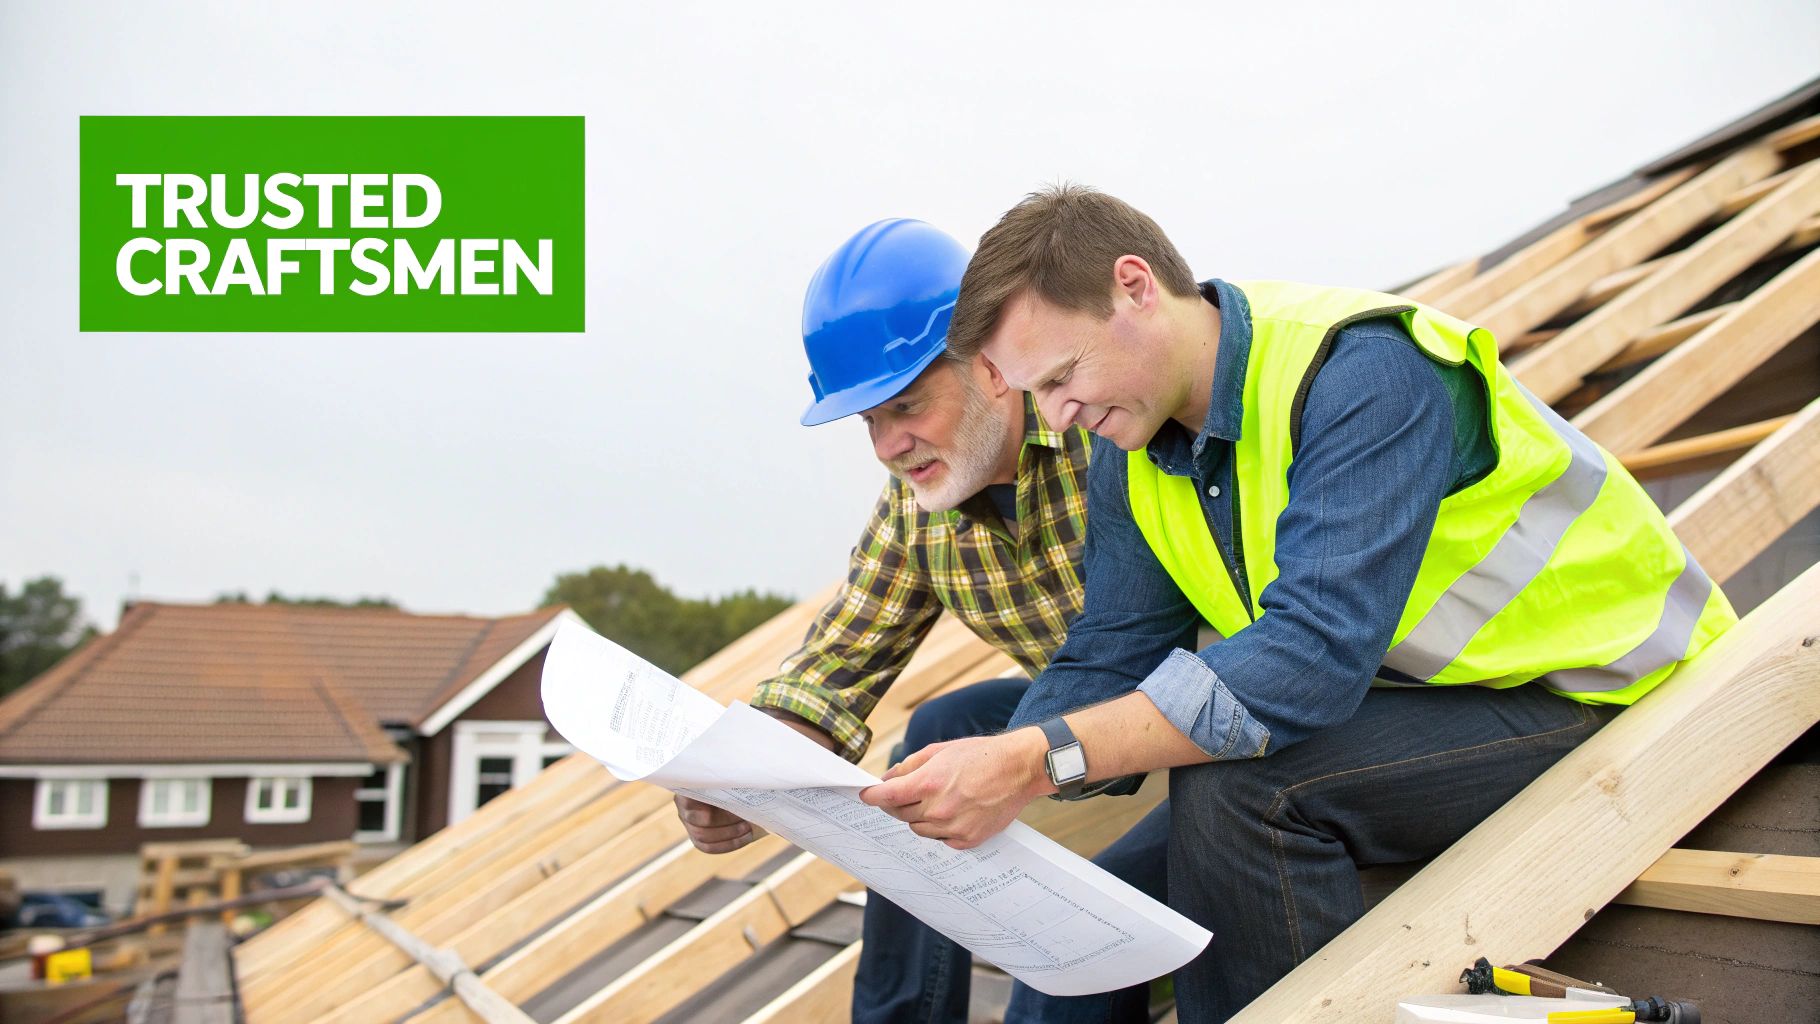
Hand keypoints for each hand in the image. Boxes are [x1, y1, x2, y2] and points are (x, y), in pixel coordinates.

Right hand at [675, 708, 835, 853]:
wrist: (742, 782)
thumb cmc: (743, 769)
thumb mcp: (745, 764)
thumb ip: (747, 762)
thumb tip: (769, 747)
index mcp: (691, 780)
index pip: (688, 797)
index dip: (706, 803)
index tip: (733, 803)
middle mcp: (685, 801)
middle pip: (696, 821)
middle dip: (724, 821)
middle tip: (747, 817)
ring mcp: (689, 820)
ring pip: (702, 836)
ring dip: (728, 834)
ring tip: (749, 826)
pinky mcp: (698, 834)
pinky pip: (707, 846)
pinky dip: (728, 844)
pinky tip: (747, 834)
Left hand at [858, 728, 1052, 848]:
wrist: (1019, 769)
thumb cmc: (981, 756)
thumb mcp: (940, 750)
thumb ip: (909, 765)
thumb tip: (887, 779)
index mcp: (928, 782)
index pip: (887, 796)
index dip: (872, 796)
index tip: (865, 796)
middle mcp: (938, 809)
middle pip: (900, 814)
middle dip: (898, 803)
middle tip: (906, 793)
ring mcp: (953, 827)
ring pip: (919, 829)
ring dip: (919, 817)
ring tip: (937, 800)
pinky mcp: (967, 840)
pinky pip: (941, 839)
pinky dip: (940, 828)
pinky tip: (954, 812)